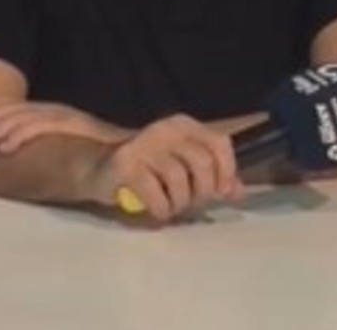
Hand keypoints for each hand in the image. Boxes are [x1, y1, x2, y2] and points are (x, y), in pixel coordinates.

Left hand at [0, 99, 132, 155]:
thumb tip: (7, 157)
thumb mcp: (63, 149)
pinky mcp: (73, 126)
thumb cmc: (101, 158)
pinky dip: (20, 136)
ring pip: (19, 118)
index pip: (10, 105)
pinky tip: (5, 149)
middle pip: (10, 109)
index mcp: (49, 112)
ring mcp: (63, 116)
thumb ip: (40, 149)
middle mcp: (54, 109)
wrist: (137, 154)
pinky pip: (41, 127)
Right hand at [83, 114, 244, 220]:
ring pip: (179, 179)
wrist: (97, 167)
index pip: (219, 143)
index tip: (221, 192)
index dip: (226, 171)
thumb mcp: (182, 169)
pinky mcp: (125, 164)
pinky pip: (156, 193)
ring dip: (179, 203)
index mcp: (183, 126)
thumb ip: (211, 178)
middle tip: (190, 203)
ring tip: (171, 207)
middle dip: (201, 192)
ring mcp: (143, 145)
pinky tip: (157, 210)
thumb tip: (238, 191)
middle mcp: (165, 129)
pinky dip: (161, 209)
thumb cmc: (147, 170)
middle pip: (202, 163)